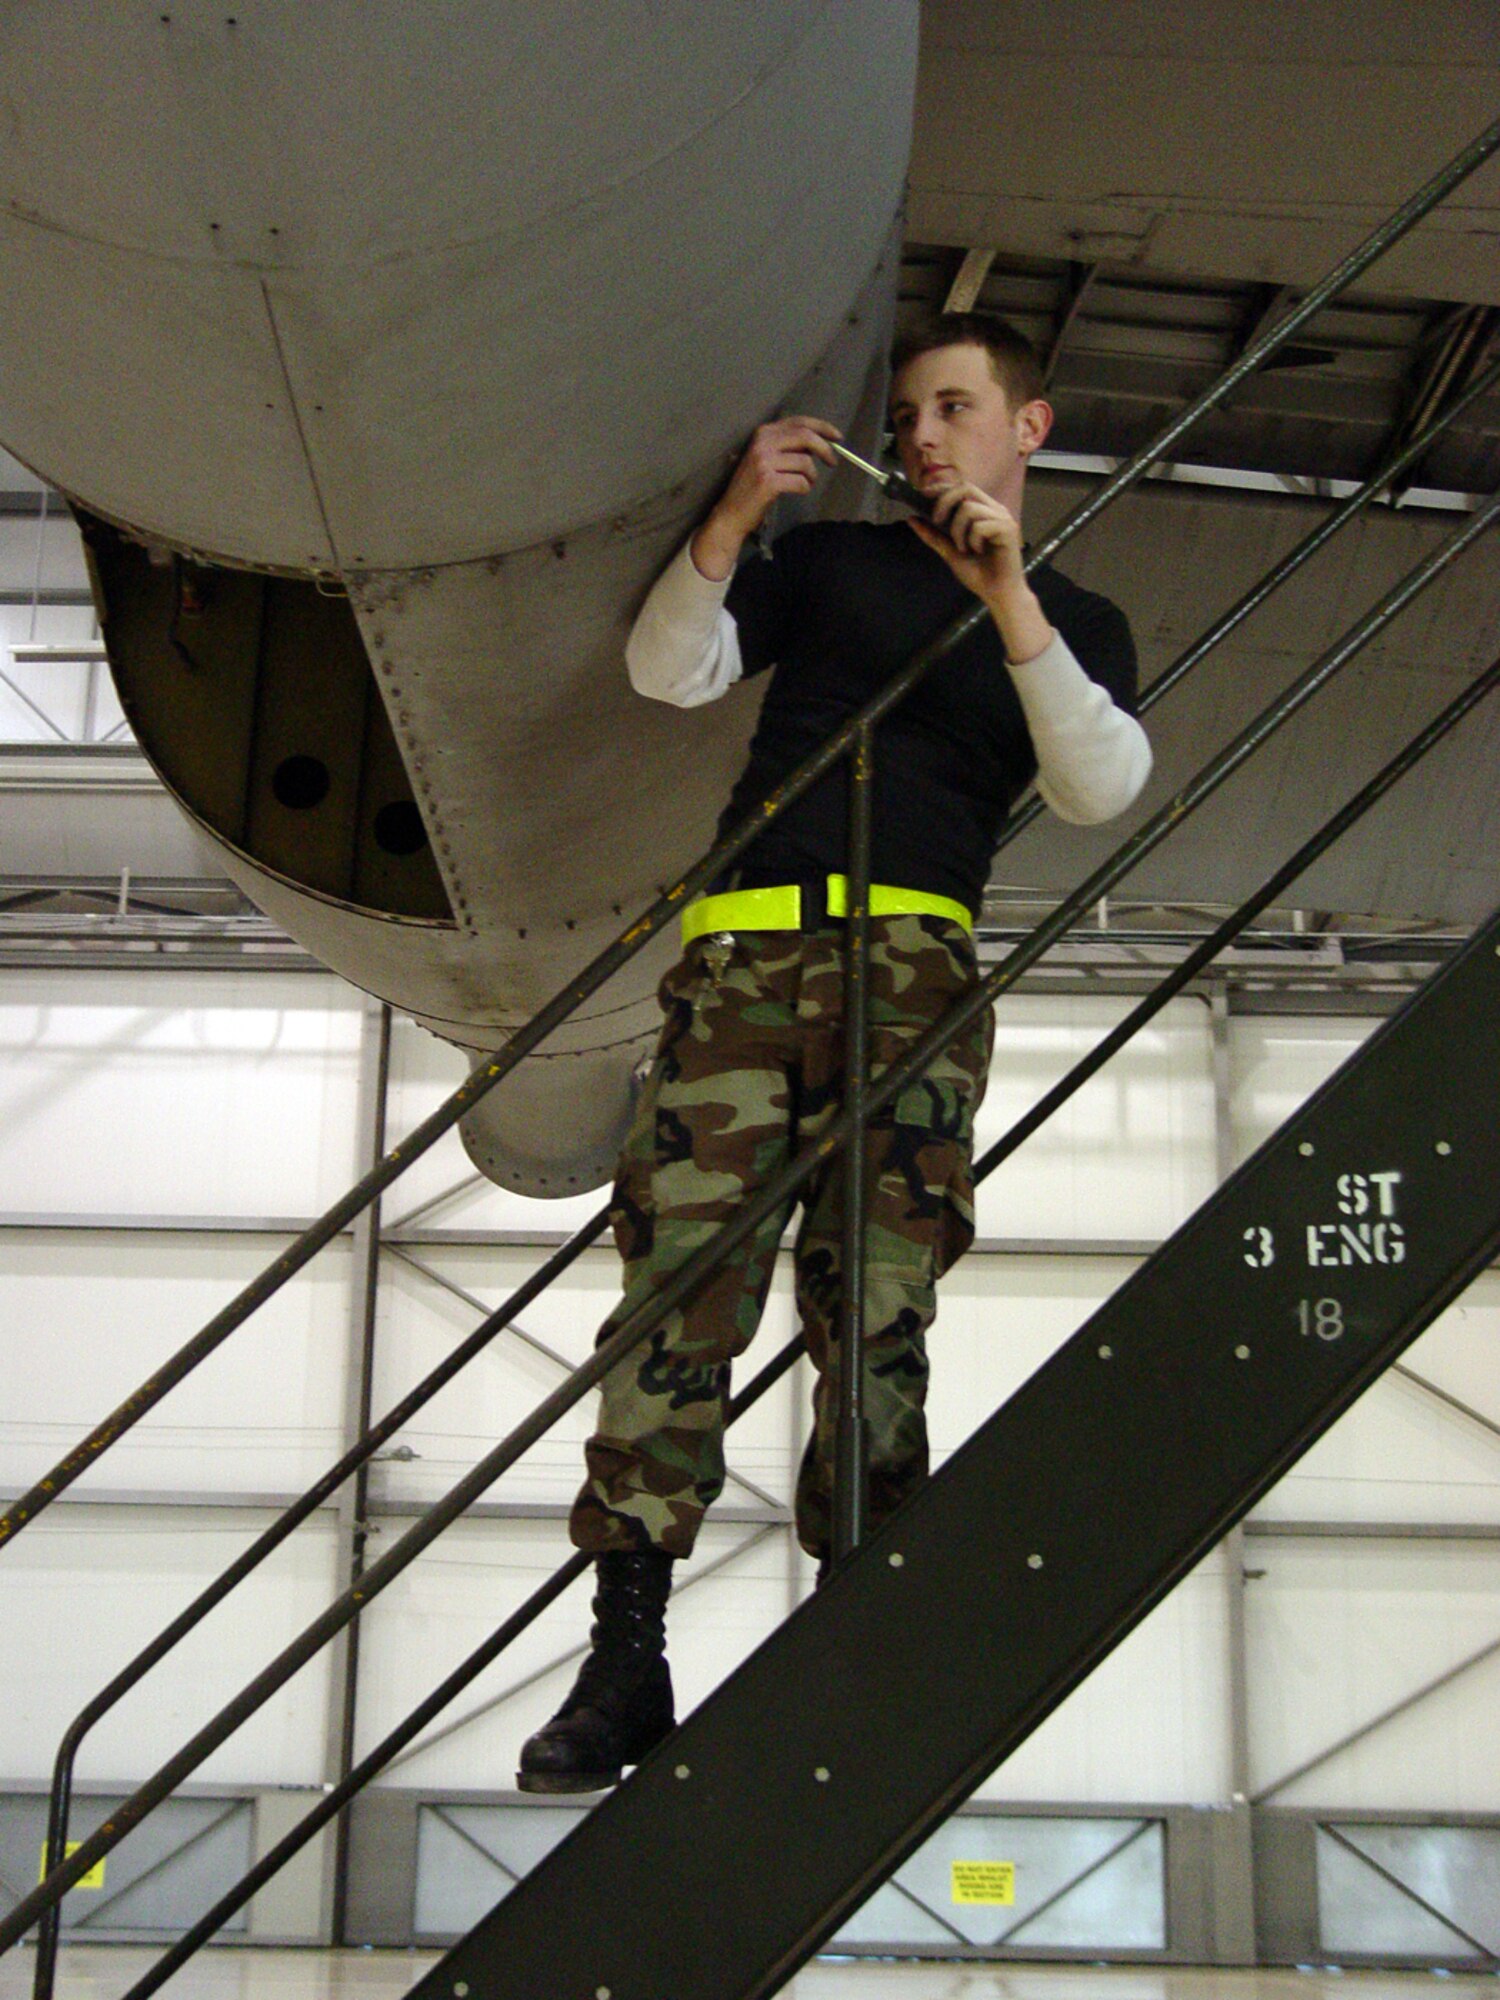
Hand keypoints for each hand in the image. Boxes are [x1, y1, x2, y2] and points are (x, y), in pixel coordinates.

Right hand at [691, 416, 840, 578]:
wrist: (731, 513)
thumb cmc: (751, 487)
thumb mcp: (765, 458)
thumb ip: (787, 446)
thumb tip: (818, 444)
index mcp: (763, 433)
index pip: (799, 422)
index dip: (822, 427)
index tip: (837, 437)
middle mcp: (762, 443)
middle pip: (805, 437)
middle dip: (825, 449)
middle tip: (833, 462)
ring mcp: (764, 462)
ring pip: (805, 463)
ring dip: (812, 476)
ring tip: (806, 483)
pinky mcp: (768, 482)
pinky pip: (801, 482)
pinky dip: (805, 488)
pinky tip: (798, 491)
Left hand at [908, 482, 1052, 662]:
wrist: (998, 594)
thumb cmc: (979, 574)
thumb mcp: (950, 551)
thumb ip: (934, 535)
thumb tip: (911, 519)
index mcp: (984, 510)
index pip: (962, 488)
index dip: (942, 487)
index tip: (923, 493)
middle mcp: (995, 509)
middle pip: (965, 488)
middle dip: (945, 502)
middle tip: (937, 521)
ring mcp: (1003, 518)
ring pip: (969, 508)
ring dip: (958, 530)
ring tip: (964, 548)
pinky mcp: (1008, 529)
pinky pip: (979, 525)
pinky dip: (972, 540)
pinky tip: (979, 552)